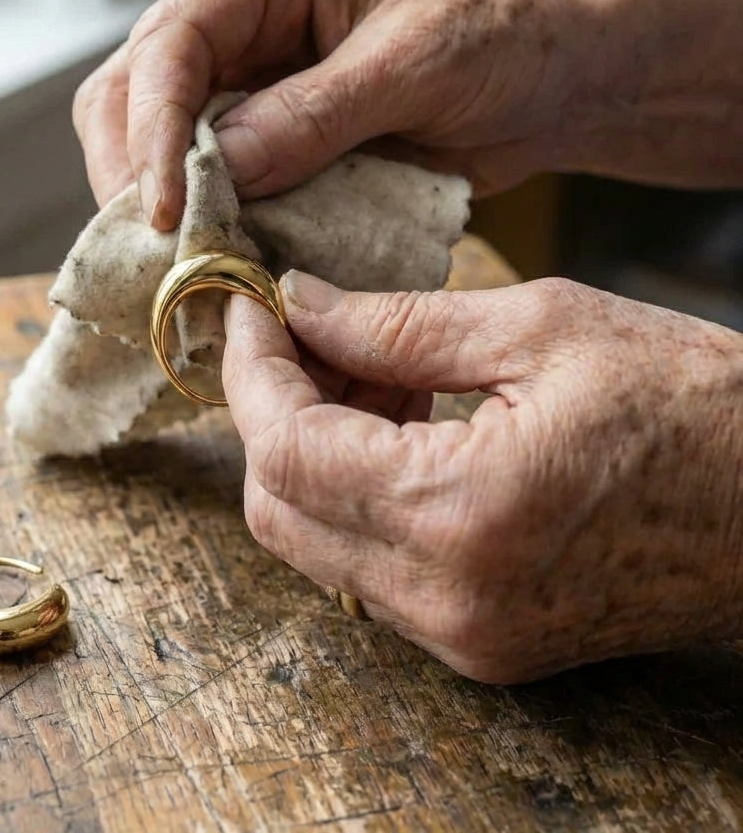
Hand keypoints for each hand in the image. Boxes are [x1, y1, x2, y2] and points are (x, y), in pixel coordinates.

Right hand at [74, 0, 596, 227]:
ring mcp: (248, 80)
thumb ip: (316, 114)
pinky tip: (212, 259)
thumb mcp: (415, 64)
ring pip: (157, 141)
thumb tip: (219, 169)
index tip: (164, 208)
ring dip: (160, 203)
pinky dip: (206, 222)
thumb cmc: (502, 35)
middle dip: (135, 171)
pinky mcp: (268, 138)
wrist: (553, 76)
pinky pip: (210, 181)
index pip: (172, 41)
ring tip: (177, 262)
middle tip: (156, 249)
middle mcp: (240, 18)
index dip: (154, 129)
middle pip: (136, 91)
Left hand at [222, 272, 742, 682]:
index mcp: (461, 513)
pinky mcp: (479, 640)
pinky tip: (402, 421)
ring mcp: (462, 635)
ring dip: (314, 447)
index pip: (284, 450)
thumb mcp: (541, 327)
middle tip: (307, 334)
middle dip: (271, 409)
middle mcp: (447, 598)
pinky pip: (369, 564)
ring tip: (374, 368)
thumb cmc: (695, 403)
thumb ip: (395, 322)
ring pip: (314, 541)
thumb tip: (301, 305)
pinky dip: (357, 489)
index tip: (251, 312)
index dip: (250, 372)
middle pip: (278, 508)